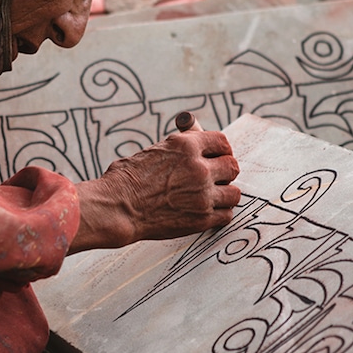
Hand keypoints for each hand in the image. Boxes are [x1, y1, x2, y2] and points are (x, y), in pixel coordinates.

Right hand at [71, 131, 239, 252]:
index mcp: (186, 146)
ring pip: (234, 193)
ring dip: (225, 194)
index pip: (222, 142)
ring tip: (213, 196)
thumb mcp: (155, 150)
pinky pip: (226, 215)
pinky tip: (209, 211)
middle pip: (232, 166)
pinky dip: (220, 213)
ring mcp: (202, 195)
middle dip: (225, 171)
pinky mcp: (201, 219)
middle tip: (216, 177)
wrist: (117, 208)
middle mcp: (198, 168)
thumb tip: (195, 134)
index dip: (221, 149)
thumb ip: (180, 145)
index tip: (218, 156)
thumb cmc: (127, 178)